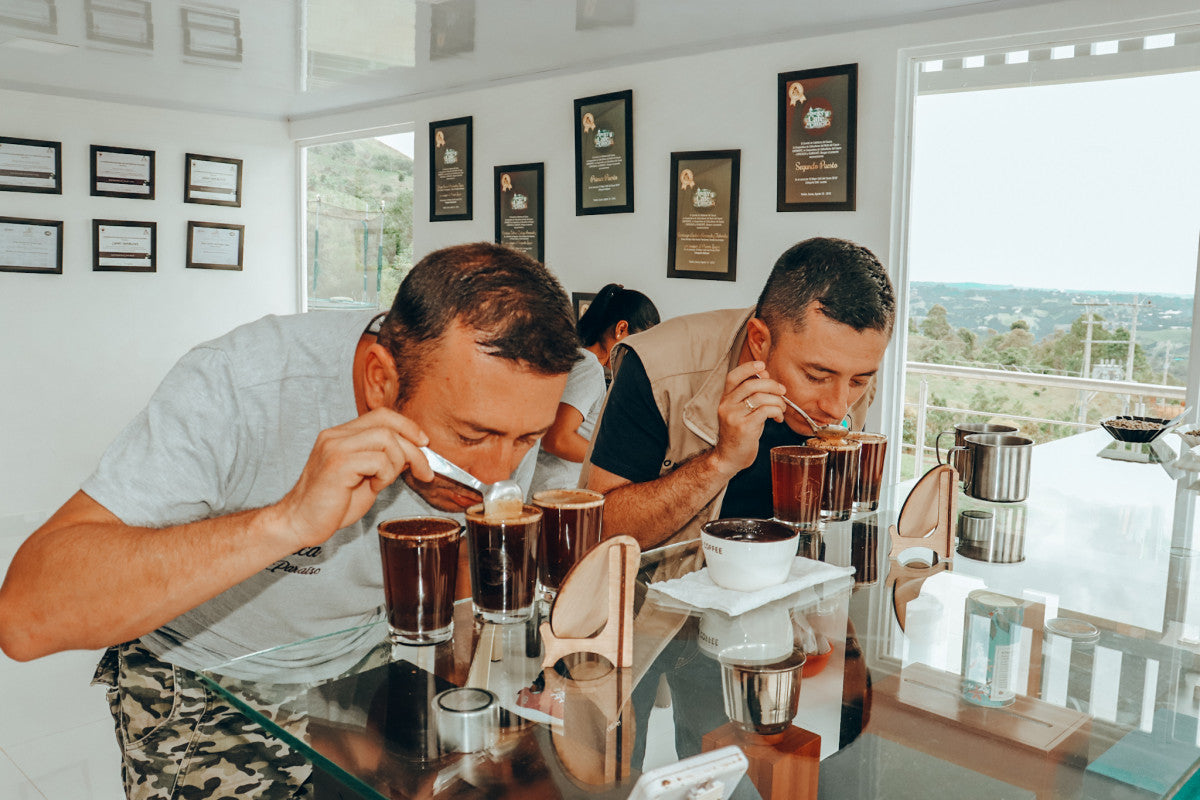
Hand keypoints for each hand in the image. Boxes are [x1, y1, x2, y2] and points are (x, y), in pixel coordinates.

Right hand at [273, 408, 432, 547]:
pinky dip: (385, 475)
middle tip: (423, 471)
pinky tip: (373, 487)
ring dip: (397, 464)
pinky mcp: (337, 464)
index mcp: (342, 435)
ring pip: (386, 439)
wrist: (300, 523)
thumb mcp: (366, 477)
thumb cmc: (332, 505)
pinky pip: (378, 460)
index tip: (424, 444)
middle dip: (414, 448)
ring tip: (383, 483)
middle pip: (387, 423)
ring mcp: (335, 447)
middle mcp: (336, 436)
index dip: (408, 426)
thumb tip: (413, 452)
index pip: (382, 415)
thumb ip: (385, 461)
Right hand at [711, 361, 785, 474]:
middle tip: (782, 391)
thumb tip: (764, 375)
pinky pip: (765, 411)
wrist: (729, 458)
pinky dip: (776, 411)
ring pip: (760, 397)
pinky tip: (778, 417)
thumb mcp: (740, 412)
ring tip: (782, 408)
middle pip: (751, 385)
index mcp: (725, 399)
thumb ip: (749, 396)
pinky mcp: (744, 427)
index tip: (762, 366)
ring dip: (777, 400)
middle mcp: (727, 406)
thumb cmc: (738, 435)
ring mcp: (734, 417)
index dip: (748, 367)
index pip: (733, 376)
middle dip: (771, 385)